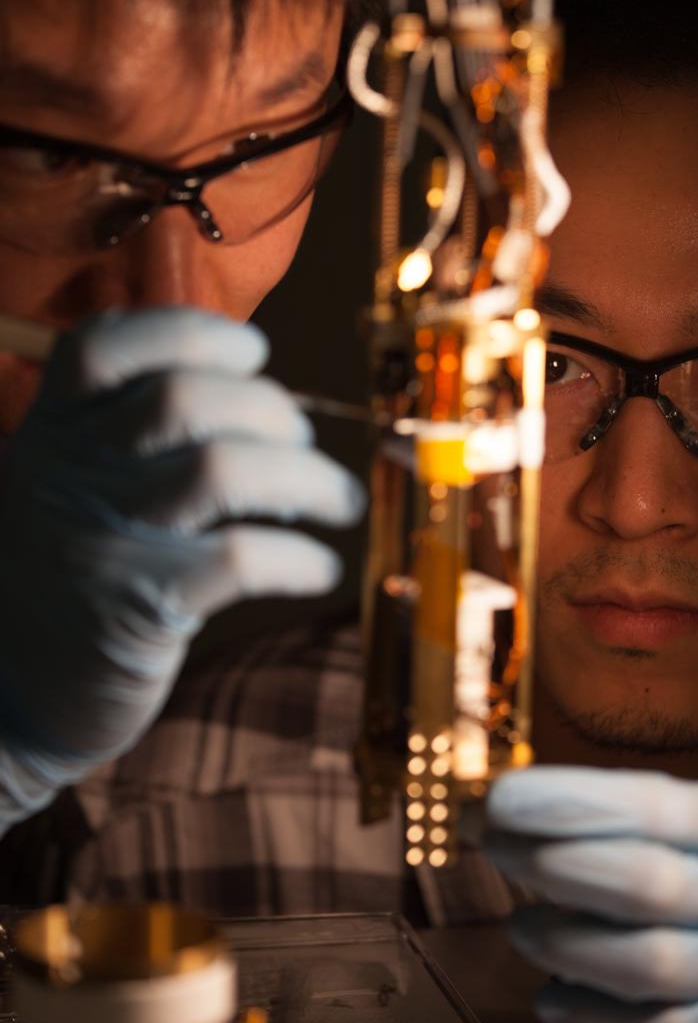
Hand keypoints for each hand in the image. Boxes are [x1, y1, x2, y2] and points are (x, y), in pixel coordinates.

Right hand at [0, 307, 364, 827]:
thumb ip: (133, 427)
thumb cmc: (80, 566)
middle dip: (271, 410)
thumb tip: (261, 392)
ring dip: (306, 477)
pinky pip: (240, 558)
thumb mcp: (76, 480)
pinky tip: (321, 569)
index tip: (252, 352)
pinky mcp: (137, 608)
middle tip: (301, 442)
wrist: (14, 690)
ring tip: (339, 501)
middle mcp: (68, 471)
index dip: (192, 333)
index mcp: (54, 428)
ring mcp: (100, 539)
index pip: (101, 346)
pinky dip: (301, 559)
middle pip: (184, 399)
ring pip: (220, 469)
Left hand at [485, 766, 697, 1022]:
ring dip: (561, 942)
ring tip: (520, 927)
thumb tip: (506, 810)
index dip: (565, 801)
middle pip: (643, 882)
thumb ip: (626, 811)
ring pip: (646, 963)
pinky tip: (550, 997)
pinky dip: (590, 1017)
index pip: (649, 805)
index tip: (496, 800)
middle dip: (548, 863)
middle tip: (489, 847)